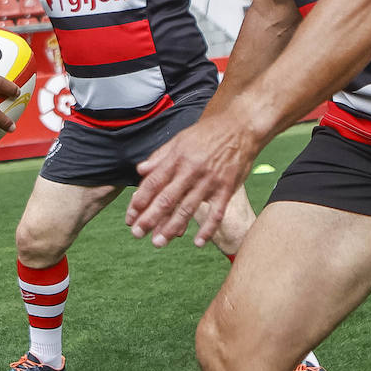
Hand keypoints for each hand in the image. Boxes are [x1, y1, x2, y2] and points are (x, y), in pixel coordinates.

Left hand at [126, 113, 259, 248]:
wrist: (240, 128)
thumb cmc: (208, 133)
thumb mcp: (180, 139)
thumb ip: (160, 156)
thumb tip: (140, 170)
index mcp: (177, 158)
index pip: (153, 183)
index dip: (140, 201)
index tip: (130, 216)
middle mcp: (191, 171)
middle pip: (166, 199)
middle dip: (150, 219)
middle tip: (137, 234)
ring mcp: (209, 182)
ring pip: (187, 209)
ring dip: (171, 228)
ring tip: (158, 242)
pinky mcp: (226, 189)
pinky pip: (216, 214)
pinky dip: (207, 230)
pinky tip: (197, 242)